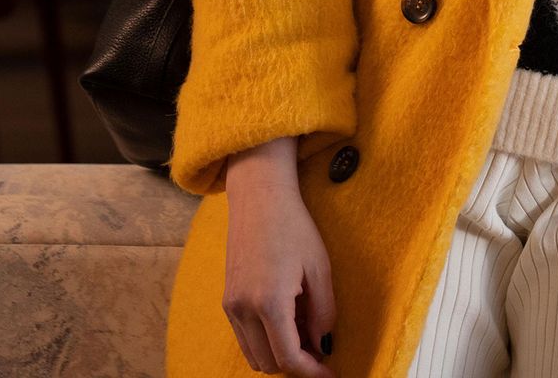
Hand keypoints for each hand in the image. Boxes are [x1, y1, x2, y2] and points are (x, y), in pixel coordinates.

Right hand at [223, 138, 335, 375]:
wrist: (259, 197)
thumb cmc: (294, 226)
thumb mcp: (319, 268)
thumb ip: (323, 312)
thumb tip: (323, 346)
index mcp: (270, 303)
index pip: (289, 358)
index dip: (312, 373)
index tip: (330, 374)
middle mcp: (243, 310)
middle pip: (269, 364)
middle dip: (296, 365)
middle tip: (321, 354)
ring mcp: (231, 306)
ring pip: (254, 355)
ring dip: (279, 356)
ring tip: (306, 337)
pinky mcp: (227, 299)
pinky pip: (245, 338)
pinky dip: (265, 342)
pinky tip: (287, 324)